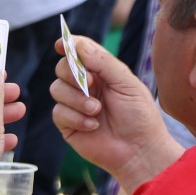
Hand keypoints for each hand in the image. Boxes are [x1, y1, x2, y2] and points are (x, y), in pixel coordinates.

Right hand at [48, 35, 181, 188]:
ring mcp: (74, 105)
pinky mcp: (67, 124)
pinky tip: (93, 126)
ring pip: (56, 89)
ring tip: (97, 111)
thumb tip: (77, 44)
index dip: (69, 45)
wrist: (139, 150)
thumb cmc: (139, 115)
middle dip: (73, 75)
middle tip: (92, 85)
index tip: (62, 44)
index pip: (80, 52)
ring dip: (77, 99)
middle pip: (62, 68)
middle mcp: (85, 86)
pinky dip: (75, 118)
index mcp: (101, 73)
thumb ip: (103, 62)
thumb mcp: (126, 83)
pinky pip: (58, 112)